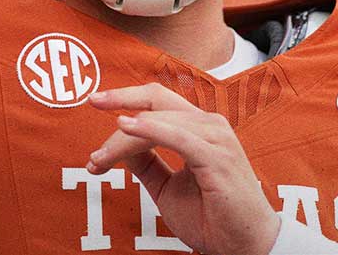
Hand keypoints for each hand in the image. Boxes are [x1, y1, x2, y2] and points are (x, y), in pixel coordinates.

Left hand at [87, 83, 280, 254]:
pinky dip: (149, 129)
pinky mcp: (217, 157)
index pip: (157, 103)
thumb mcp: (166, 186)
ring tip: (99, 158)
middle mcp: (209, 126)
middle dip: (121, 98)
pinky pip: (177, 136)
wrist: (244, 247)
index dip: (125, 103)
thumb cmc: (212, 218)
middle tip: (92, 102)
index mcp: (199, 128)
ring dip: (122, 138)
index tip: (96, 110)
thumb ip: (146, 162)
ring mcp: (216, 138)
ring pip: (158, 121)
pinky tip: (125, 128)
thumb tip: (118, 141)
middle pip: (157, 99)